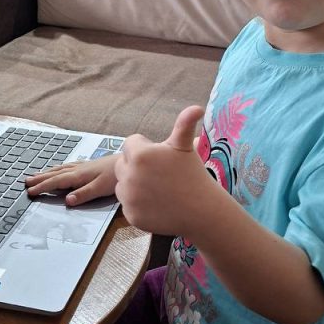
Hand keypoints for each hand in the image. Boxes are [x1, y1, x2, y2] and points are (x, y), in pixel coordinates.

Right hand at [25, 154, 116, 206]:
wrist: (130, 163)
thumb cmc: (116, 176)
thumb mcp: (100, 188)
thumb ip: (84, 194)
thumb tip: (67, 201)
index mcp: (79, 176)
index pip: (56, 181)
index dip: (42, 186)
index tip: (29, 191)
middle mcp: (78, 169)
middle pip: (55, 174)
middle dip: (40, 178)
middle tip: (25, 182)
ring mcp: (83, 166)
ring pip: (60, 169)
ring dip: (47, 172)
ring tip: (36, 174)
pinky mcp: (89, 165)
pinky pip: (68, 166)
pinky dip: (59, 168)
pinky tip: (59, 168)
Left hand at [114, 106, 216, 235]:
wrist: (201, 210)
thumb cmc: (193, 174)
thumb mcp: (185, 147)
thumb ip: (184, 124)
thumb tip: (197, 107)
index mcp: (139, 154)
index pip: (131, 144)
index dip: (146, 149)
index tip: (162, 158)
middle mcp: (128, 175)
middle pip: (122, 164)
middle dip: (136, 167)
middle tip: (159, 174)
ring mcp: (128, 197)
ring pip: (122, 185)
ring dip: (134, 185)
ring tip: (157, 188)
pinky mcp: (130, 215)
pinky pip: (127, 204)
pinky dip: (137, 204)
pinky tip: (156, 203)